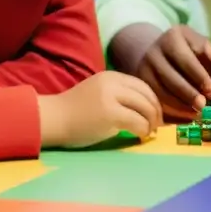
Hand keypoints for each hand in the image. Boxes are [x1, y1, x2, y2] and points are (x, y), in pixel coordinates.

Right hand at [38, 71, 162, 147]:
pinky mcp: (109, 113)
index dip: (153, 100)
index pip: (142, 85)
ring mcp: (111, 97)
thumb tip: (144, 110)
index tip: (155, 114)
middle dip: (156, 112)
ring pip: (144, 107)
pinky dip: (143, 129)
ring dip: (151, 122)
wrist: (53, 119)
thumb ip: (120, 96)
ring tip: (149, 132)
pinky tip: (140, 136)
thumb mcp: (100, 93)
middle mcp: (113, 82)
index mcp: (112, 76)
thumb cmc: (74, 111)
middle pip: (146, 95)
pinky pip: (137, 121)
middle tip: (157, 126)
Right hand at [136, 25, 210, 120]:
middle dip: (188, 95)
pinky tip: (184, 118)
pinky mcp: (140, 87)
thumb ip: (207, 52)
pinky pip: (154, 103)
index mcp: (171, 38)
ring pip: (160, 93)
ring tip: (195, 114)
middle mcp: (153, 53)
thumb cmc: (185, 49)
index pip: (186, 60)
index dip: (200, 78)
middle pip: (171, 79)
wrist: (155, 51)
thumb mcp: (196, 42)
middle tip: (203, 106)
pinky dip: (170, 114)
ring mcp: (143, 70)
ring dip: (179, 107)